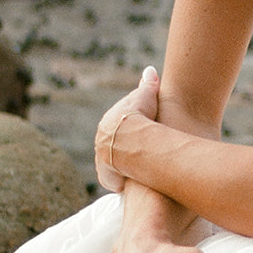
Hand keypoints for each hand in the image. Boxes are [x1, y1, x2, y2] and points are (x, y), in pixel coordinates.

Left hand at [95, 66, 159, 192]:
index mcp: (108, 124)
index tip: (139, 135)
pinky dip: (122, 182)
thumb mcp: (147, 95)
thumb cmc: (140, 113)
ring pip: (111, 166)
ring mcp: (103, 159)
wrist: (130, 134)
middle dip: (121, 152)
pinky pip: (114, 181)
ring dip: (121, 168)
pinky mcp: (108, 175)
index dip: (128, 133)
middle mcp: (101, 142)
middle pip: (111, 148)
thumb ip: (148, 84)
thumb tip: (151, 70)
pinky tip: (131, 183)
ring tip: (137, 172)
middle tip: (137, 156)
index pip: (116, 129)